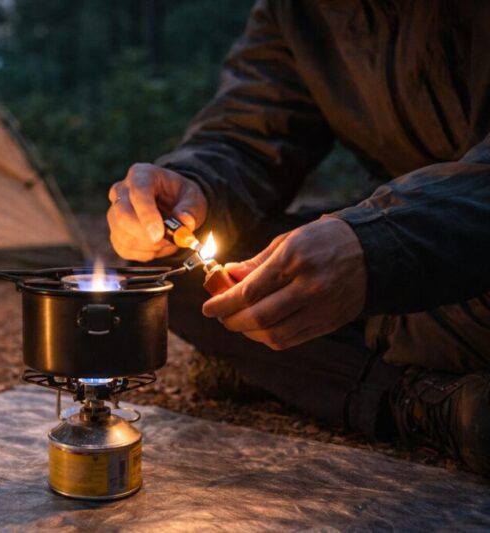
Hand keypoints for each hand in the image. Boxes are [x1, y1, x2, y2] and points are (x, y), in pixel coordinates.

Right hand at [107, 163, 207, 261]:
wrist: (172, 203)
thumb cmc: (180, 196)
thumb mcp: (192, 197)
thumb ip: (190, 209)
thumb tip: (185, 222)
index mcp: (141, 175)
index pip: (138, 193)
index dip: (147, 215)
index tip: (159, 234)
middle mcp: (122, 191)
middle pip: (122, 216)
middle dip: (145, 235)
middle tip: (168, 241)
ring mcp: (114, 212)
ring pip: (122, 235)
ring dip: (149, 246)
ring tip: (168, 240)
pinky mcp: (115, 232)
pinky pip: (124, 248)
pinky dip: (144, 253)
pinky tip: (158, 246)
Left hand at [201, 217, 365, 349]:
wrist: (373, 253)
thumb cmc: (324, 241)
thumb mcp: (288, 241)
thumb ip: (256, 263)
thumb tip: (227, 276)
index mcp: (295, 259)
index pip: (250, 291)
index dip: (224, 302)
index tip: (208, 307)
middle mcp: (309, 286)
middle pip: (259, 317)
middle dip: (232, 320)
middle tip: (220, 316)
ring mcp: (320, 308)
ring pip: (273, 334)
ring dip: (248, 332)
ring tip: (237, 321)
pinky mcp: (328, 323)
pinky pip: (290, 340)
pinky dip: (268, 338)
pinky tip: (258, 328)